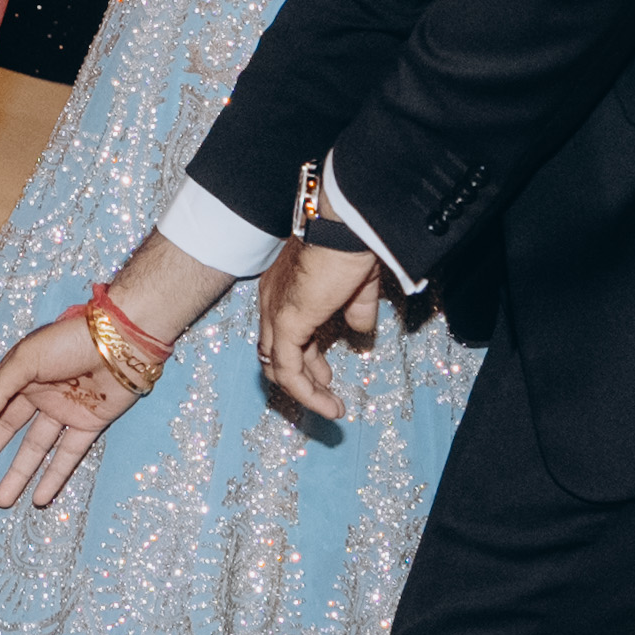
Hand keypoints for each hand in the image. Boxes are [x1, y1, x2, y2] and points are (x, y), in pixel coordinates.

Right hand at [0, 306, 139, 510]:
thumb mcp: (26, 358)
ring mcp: (64, 411)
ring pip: (35, 448)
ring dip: (18, 474)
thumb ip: (0, 390)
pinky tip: (40, 499)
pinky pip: (68, 455)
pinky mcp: (89, 424)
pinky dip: (54, 477)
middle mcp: (39, 394)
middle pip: (7, 429)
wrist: (121, 342)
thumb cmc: (69, 341)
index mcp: (20, 374)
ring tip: (1, 500)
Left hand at [257, 240, 384, 421]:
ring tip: (331, 408)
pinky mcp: (286, 324)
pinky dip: (307, 393)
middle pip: (276, 351)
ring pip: (279, 366)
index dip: (305, 357)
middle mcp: (272, 300)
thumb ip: (357, 309)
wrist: (346, 226)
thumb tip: (362, 330)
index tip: (325, 374)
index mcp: (285, 287)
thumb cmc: (351, 244)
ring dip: (306, 392)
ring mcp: (276, 312)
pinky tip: (328, 404)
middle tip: (326, 391)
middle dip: (303, 376)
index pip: (284, 332)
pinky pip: (288, 370)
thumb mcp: (357, 284)